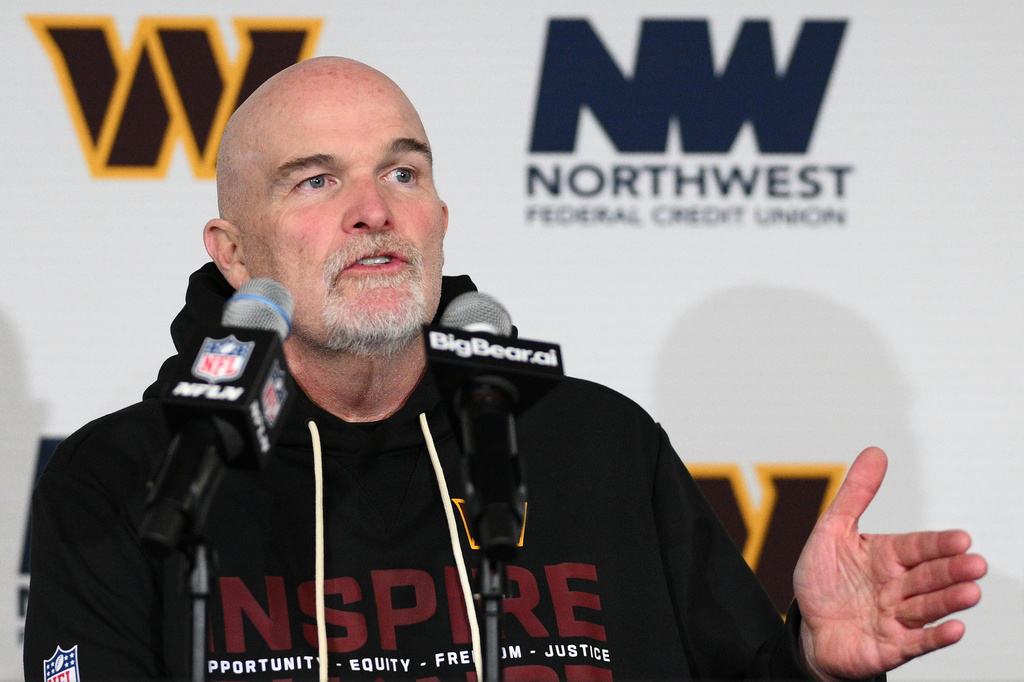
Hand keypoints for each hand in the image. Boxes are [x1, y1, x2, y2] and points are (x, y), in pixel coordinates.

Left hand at [793, 447, 986, 680]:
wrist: (809, 631)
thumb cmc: (823, 581)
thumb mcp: (831, 532)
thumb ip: (855, 494)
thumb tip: (876, 452)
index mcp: (887, 557)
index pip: (918, 547)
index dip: (938, 544)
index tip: (962, 538)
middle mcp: (898, 586)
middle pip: (929, 576)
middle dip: (952, 570)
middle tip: (976, 564)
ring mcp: (897, 618)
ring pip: (928, 606)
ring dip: (950, 600)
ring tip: (971, 592)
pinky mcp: (892, 647)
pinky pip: (917, 642)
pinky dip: (936, 636)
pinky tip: (955, 628)